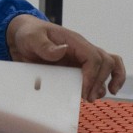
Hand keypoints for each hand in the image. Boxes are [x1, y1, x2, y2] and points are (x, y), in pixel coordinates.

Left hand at [6, 14, 125, 101]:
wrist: (24, 36)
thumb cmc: (29, 34)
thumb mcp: (32, 38)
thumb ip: (44, 45)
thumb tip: (62, 51)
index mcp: (73, 41)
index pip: (93, 57)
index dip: (92, 75)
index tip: (83, 90)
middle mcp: (82, 49)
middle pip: (105, 62)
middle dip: (99, 82)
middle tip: (87, 98)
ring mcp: (82, 57)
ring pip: (109, 65)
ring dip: (106, 82)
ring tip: (93, 97)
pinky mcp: (79, 66)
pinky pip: (101, 70)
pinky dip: (108, 80)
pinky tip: (103, 92)